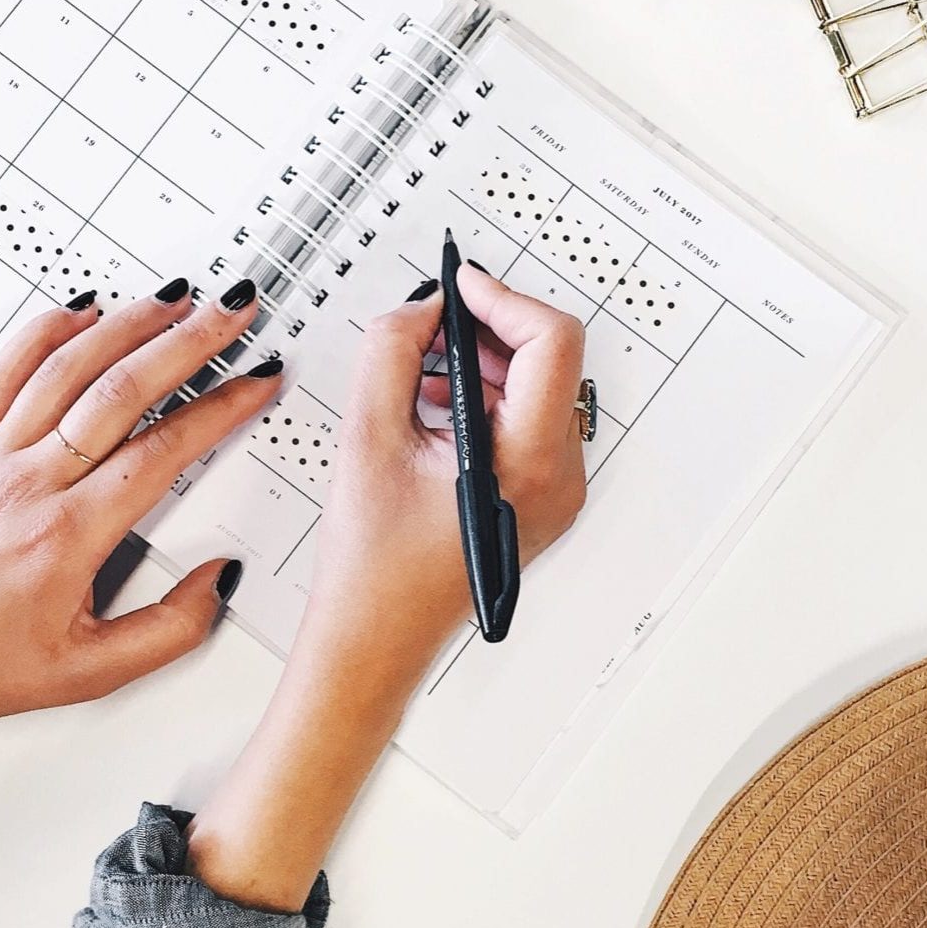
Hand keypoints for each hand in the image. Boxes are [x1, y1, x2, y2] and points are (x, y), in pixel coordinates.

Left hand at [0, 280, 281, 774]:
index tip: (255, 382)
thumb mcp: (90, 674)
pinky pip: (4, 371)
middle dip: (188, 342)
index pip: (162, 451)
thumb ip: (168, 631)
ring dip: (128, 324)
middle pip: (121, 390)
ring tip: (175, 298)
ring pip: (67, 368)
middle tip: (231, 313)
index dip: (219, 409)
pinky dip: (45, 331)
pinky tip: (81, 311)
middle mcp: (30, 484)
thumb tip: (217, 581)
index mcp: (68, 536)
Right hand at [187, 265, 588, 909]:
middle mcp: (559, 478)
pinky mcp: (537, 498)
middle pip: (550, 361)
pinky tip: (432, 406)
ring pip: (538, 389)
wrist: (373, 641)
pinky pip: (525, 422)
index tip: (459, 286)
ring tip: (421, 369)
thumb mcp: (367, 438)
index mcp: (530, 463)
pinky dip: (483, 397)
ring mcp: (554, 491)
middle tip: (432, 320)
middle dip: (489, 329)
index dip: (502, 299)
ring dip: (482, 362)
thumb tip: (420, 308)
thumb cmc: (372, 569)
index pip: (552, 342)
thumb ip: (392, 352)